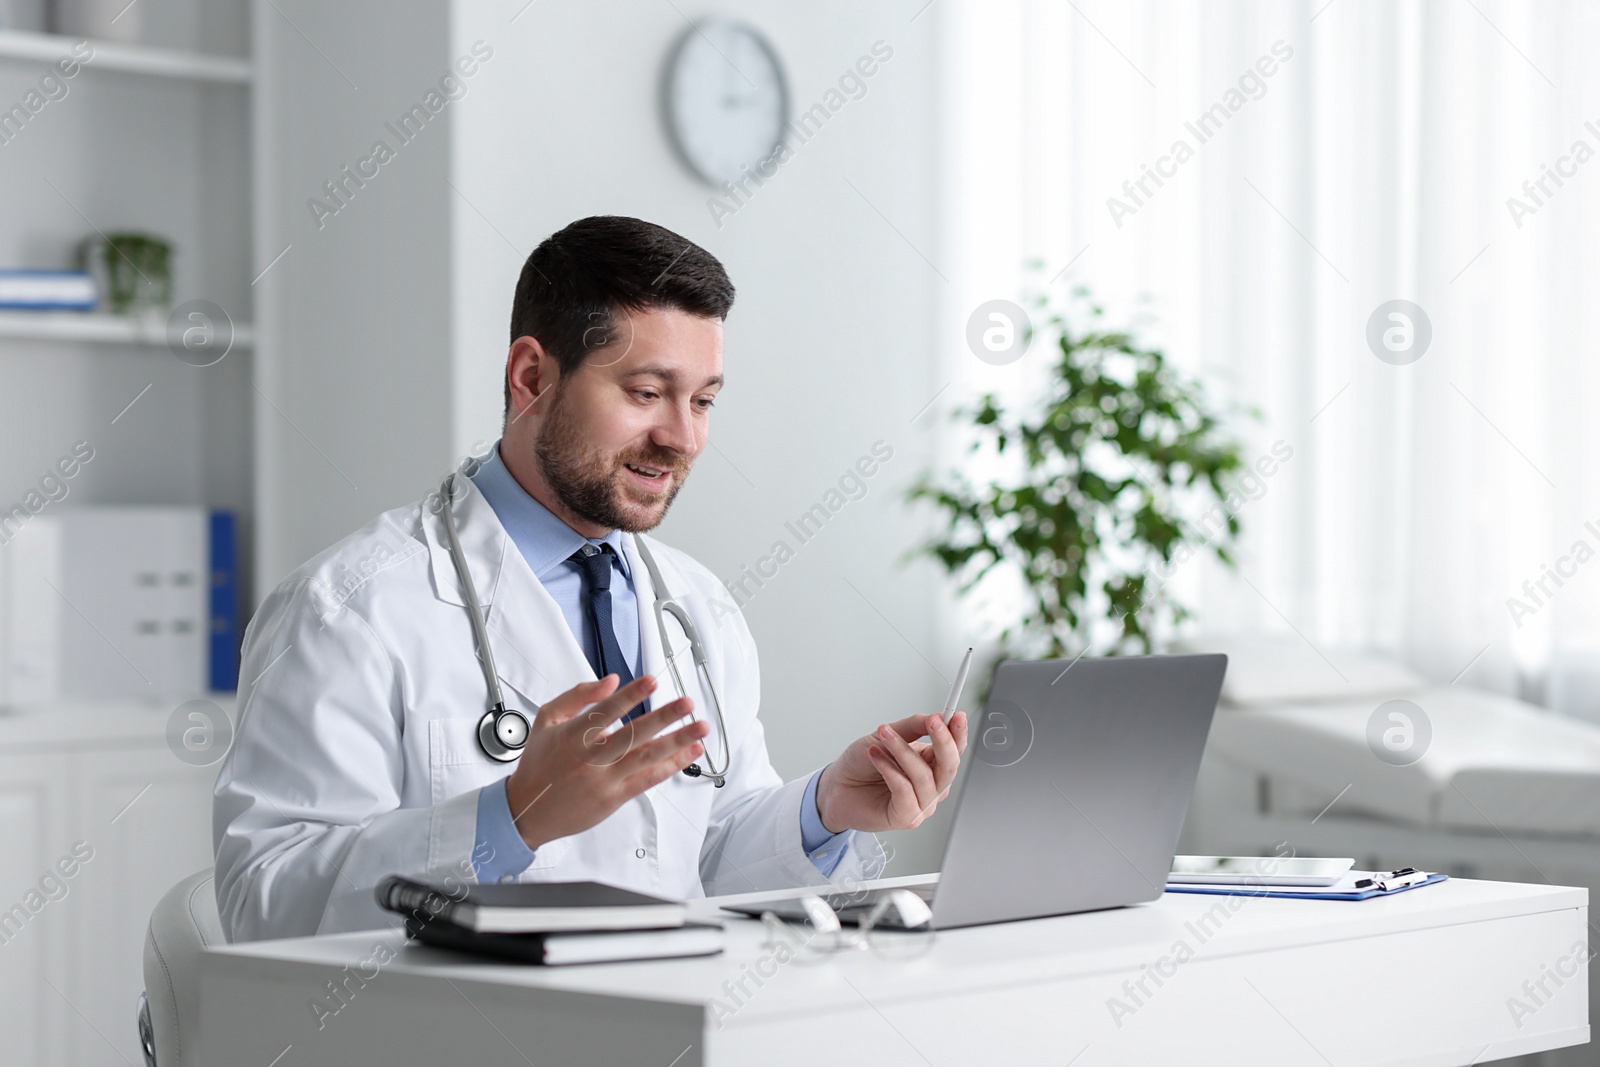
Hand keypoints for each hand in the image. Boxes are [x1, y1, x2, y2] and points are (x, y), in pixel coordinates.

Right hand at [504, 674, 707, 850]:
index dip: (631, 695)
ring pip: (646, 757)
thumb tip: (611, 680)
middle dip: (664, 717)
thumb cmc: (538, 764)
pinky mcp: (614, 797)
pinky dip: (670, 766)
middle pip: (633, 734)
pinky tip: (689, 754)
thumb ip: (578, 695)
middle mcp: (591, 757)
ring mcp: (605, 779)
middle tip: (686, 703)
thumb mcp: (547, 719)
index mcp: (573, 735)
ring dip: (677, 741)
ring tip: (700, 728)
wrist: (527, 810)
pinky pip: (647, 780)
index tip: (652, 682)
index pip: (607, 710)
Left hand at [815, 711, 968, 833]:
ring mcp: (922, 803)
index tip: (955, 715)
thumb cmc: (861, 763)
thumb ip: (914, 726)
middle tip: (932, 722)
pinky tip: (876, 757)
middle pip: (950, 765)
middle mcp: (932, 786)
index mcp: (932, 764)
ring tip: (883, 737)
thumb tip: (938, 716)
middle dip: (943, 741)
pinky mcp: (906, 817)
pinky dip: (889, 770)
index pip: (955, 749)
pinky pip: (905, 791)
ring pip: (925, 777)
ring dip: (902, 752)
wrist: (837, 786)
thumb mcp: (886, 736)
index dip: (958, 732)